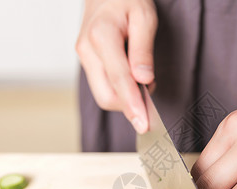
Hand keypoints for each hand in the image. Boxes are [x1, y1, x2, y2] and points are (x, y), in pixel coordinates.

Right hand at [76, 0, 157, 132]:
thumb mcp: (144, 17)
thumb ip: (143, 49)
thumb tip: (144, 80)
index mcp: (101, 36)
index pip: (119, 80)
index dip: (133, 105)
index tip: (144, 123)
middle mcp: (87, 49)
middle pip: (106, 95)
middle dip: (129, 107)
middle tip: (152, 108)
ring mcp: (84, 56)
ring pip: (102, 94)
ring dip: (124, 100)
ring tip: (145, 89)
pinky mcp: (86, 61)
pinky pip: (102, 86)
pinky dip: (119, 92)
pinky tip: (133, 85)